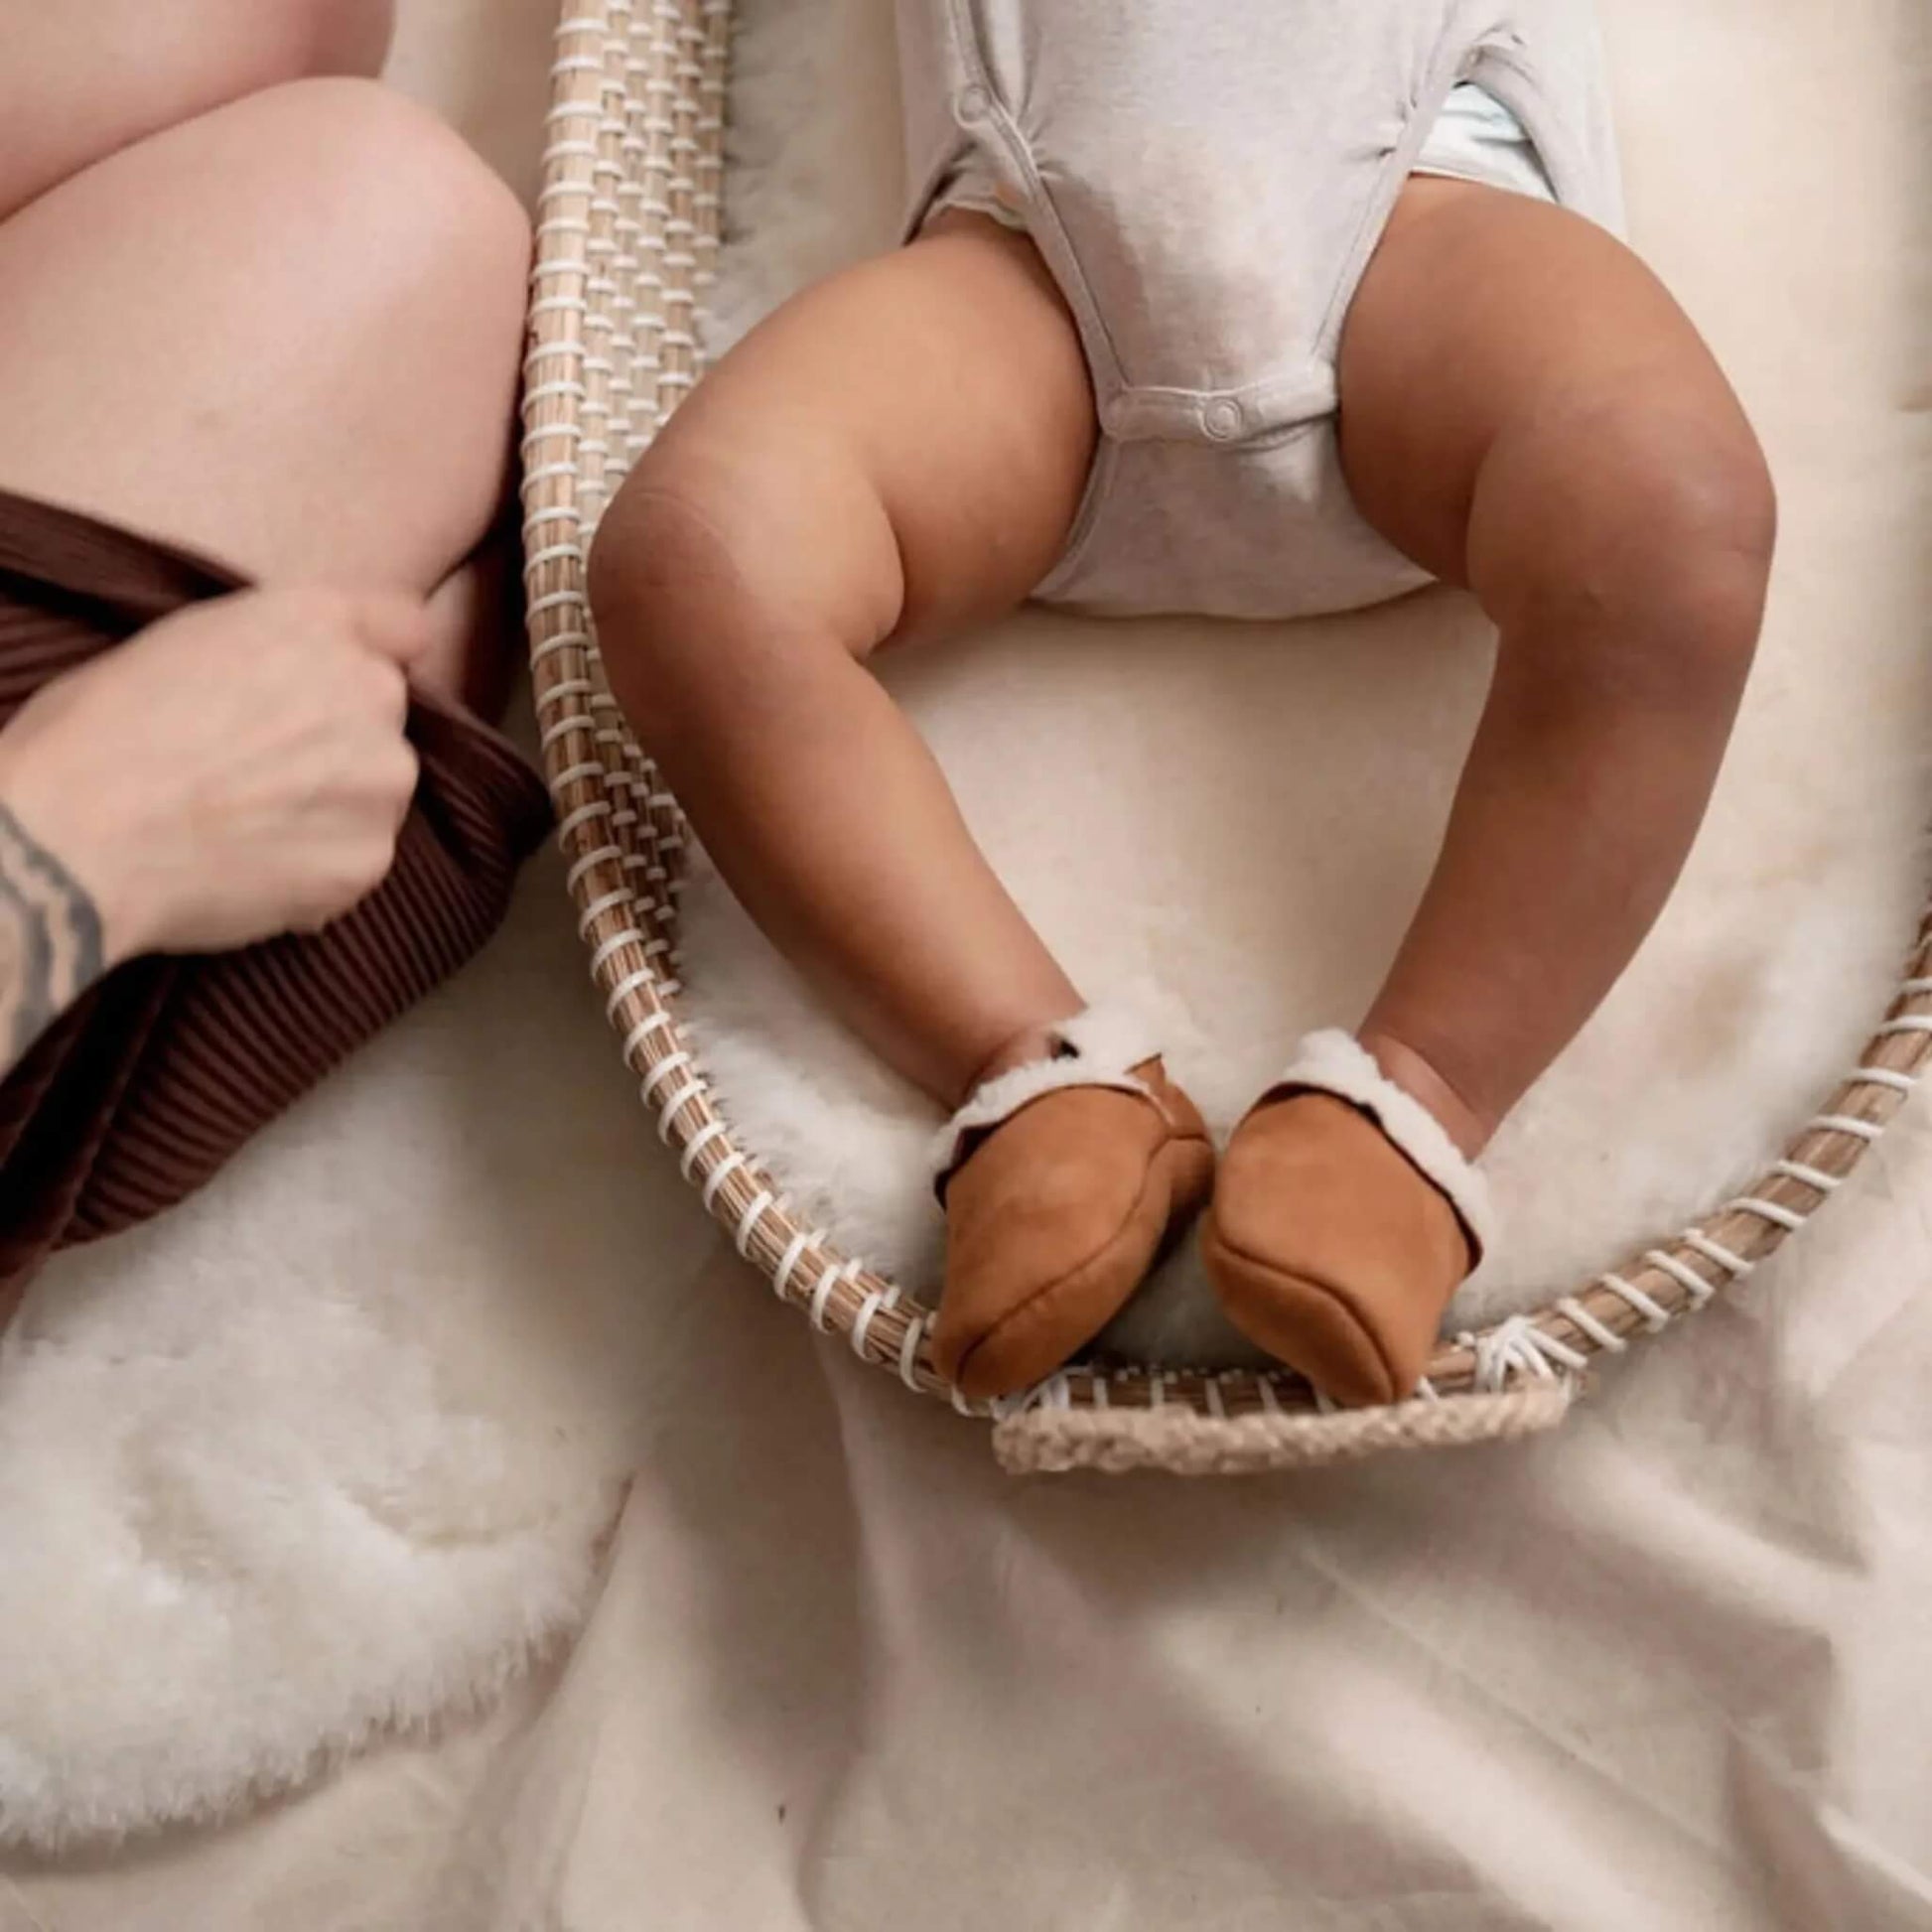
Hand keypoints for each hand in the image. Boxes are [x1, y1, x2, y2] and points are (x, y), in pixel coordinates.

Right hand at [0, 587, 432, 963]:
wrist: (79, 833)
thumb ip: (269, 649)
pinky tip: (251, 870)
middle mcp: (369, 689)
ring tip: (246, 828)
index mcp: (316, 622)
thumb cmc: (99, 732)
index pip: (401, 626)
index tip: (347, 685)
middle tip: (259, 774)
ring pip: (375, 794)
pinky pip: (355, 860)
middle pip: (380, 718)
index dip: (374, 656)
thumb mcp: (183, 642)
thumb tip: (293, 679)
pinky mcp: (371, 856)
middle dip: (338, 742)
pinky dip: (317, 871)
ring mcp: (381, 778)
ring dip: (333, 810)